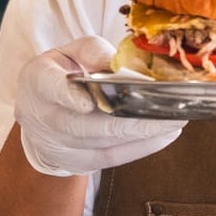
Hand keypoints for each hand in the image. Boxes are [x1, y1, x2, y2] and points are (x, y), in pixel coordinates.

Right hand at [15, 36, 182, 176]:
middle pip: (84, 125)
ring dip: (143, 133)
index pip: (49, 87)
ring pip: (104, 143)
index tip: (90, 101)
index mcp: (38, 82)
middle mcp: (44, 118)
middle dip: (128, 119)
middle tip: (168, 110)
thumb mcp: (71, 53)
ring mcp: (61, 146)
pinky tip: (167, 134)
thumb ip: (94, 53)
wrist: (41, 113)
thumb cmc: (62, 74)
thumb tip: (125, 67)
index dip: (68, 95)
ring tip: (177, 118)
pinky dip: (143, 147)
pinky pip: (113, 158)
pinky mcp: (79, 163)